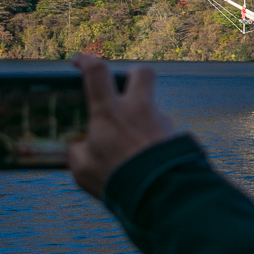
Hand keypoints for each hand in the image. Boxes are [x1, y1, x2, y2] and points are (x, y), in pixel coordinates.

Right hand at [69, 56, 174, 197]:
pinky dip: (151, 140)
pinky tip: (145, 159)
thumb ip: (77, 152)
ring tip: (130, 147)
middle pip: (142, 72)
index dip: (86, 60)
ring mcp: (160, 120)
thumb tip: (78, 147)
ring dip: (141, 119)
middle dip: (132, 74)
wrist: (159, 193)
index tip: (79, 61)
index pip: (97, 72)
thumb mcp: (83, 169)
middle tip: (122, 87)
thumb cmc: (116, 179)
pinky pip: (161, 131)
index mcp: (110, 112)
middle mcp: (138, 109)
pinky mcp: (175, 135)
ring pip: (152, 107)